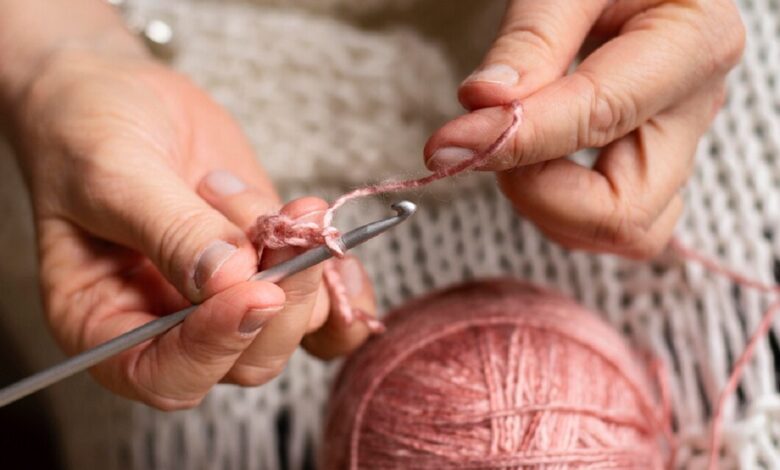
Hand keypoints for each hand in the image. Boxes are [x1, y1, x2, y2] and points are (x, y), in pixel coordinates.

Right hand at [9, 50, 375, 408]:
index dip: (214, 348)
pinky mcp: (266, 266)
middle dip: (279, 300)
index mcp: (105, 322)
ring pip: (290, 326)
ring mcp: (226, 296)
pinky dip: (340, 282)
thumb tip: (232, 279)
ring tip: (279, 203)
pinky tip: (331, 238)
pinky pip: (318, 302)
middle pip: (246, 359)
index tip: (253, 291)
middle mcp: (169, 324)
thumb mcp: (111, 174)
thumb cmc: (86, 133)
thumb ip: (170, 230)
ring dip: (303, 266)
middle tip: (284, 229)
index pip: (165, 376)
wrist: (120, 96)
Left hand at [424, 0, 744, 257]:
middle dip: (538, 193)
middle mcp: (695, 108)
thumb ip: (531, 38)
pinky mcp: (649, 161)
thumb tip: (485, 104)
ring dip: (548, 206)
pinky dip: (558, 204)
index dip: (515, 139)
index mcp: (694, 43)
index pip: (599, 118)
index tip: (448, 145)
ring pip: (621, 232)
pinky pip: (607, 218)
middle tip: (489, 141)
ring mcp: (676, 144)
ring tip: (512, 140)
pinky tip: (531, 156)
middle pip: (623, 213)